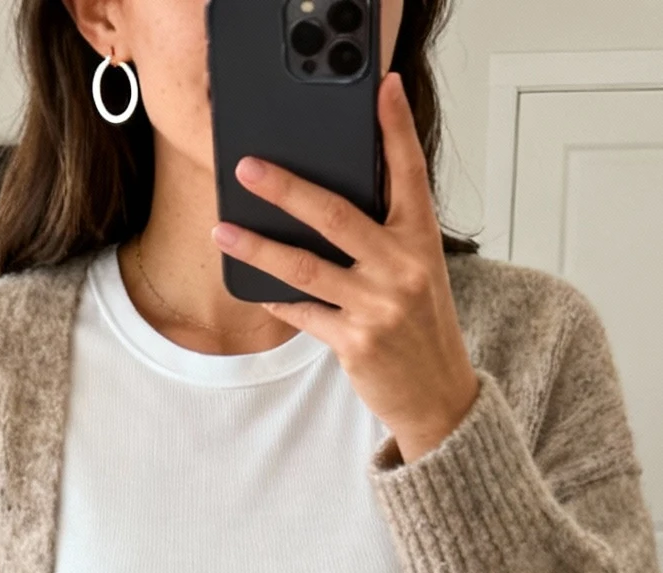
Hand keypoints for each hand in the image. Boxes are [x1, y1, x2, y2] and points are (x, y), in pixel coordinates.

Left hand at [211, 72, 479, 464]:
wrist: (438, 396)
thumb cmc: (422, 326)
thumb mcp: (418, 271)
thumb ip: (386, 235)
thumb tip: (329, 203)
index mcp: (421, 240)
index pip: (410, 172)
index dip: (396, 128)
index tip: (383, 87)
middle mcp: (402, 268)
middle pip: (335, 215)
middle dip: (286, 189)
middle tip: (249, 167)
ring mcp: (377, 306)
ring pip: (305, 267)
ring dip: (258, 247)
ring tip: (225, 229)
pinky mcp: (355, 342)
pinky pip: (302, 312)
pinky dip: (275, 298)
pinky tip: (251, 283)